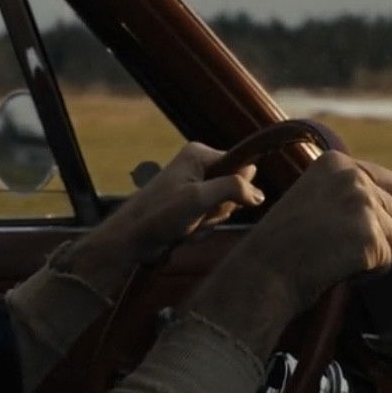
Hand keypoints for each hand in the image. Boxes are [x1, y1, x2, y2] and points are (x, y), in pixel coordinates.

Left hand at [94, 142, 263, 263]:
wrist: (131, 237)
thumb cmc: (160, 214)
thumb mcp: (199, 198)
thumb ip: (233, 188)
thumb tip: (260, 194)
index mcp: (199, 154)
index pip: (243, 166)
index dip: (238, 188)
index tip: (219, 201)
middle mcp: (198, 166)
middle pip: (236, 189)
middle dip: (220, 209)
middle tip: (197, 214)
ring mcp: (194, 187)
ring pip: (224, 208)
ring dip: (209, 222)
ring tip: (187, 223)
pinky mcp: (190, 206)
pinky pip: (211, 219)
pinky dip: (201, 229)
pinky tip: (183, 231)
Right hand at [189, 151, 391, 354]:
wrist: (263, 270)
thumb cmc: (284, 240)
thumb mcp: (312, 196)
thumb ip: (353, 186)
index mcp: (336, 162)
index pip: (388, 186)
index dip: (361, 216)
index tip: (328, 223)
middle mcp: (353, 177)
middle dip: (370, 236)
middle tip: (328, 242)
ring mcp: (363, 206)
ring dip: (370, 254)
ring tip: (332, 253)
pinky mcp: (371, 237)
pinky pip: (387, 260)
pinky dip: (365, 271)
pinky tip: (335, 266)